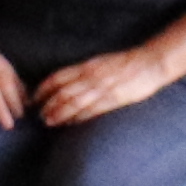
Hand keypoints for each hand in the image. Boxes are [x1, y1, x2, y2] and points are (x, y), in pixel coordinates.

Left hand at [29, 45, 167, 127]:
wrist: (152, 62)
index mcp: (88, 66)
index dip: (43, 89)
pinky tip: (70, 123)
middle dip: (48, 105)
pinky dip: (79, 117)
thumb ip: (84, 71)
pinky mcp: (115, 98)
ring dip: (59, 113)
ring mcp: (103, 88)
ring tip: (49, 122)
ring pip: (74, 102)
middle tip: (38, 115)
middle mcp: (92, 76)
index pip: (58, 77)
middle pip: (63, 92)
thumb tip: (67, 82)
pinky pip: (92, 110)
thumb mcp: (101, 62)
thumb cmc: (127, 62)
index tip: (34, 98)